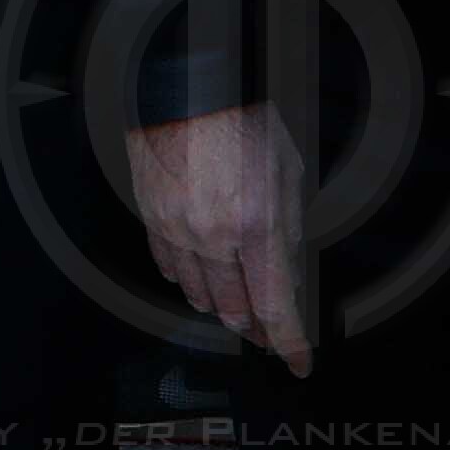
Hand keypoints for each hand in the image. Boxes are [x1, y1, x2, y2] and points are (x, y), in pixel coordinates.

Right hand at [124, 101, 311, 372]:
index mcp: (256, 223)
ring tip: (234, 307)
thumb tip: (283, 274)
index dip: (289, 343)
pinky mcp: (153, 218)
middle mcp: (214, 234)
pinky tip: (197, 279)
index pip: (275, 306)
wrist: (189, 89)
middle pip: (234, 308)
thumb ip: (287, 230)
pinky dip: (185, 281)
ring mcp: (178, 228)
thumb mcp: (287, 172)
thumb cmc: (240, 120)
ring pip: (197, 294)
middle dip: (255, 328)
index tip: (297, 360)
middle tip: (267, 335)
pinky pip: (168, 267)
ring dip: (220, 307)